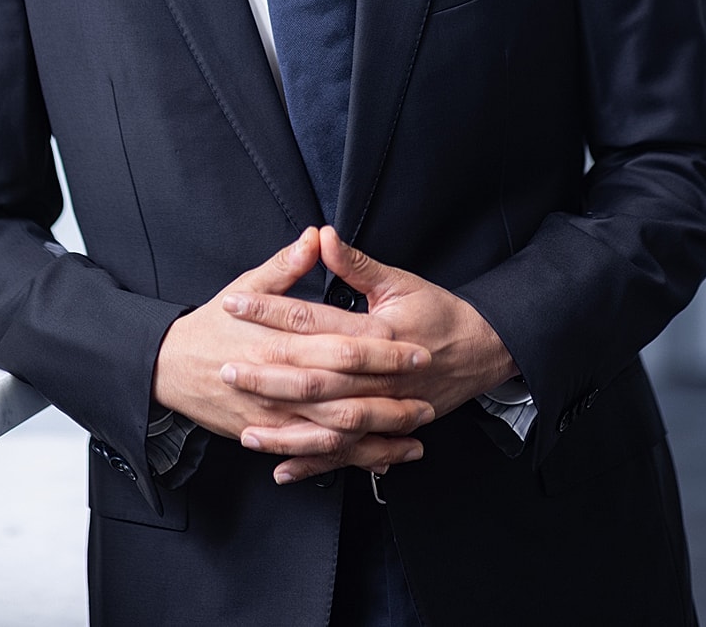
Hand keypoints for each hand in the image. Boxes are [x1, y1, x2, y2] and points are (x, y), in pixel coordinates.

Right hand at [152, 227, 432, 474]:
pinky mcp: (269, 436)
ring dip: (380, 433)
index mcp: (282, 340)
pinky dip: (350, 459)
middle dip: (392, 396)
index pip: (344, 346)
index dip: (385, 350)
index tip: (418, 348)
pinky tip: (381, 459)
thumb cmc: (211, 323)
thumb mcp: (247, 286)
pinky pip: (316, 453)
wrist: (168, 367)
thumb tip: (316, 236)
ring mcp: (274, 415)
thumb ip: (286, 266)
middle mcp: (281, 382)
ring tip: (417, 431)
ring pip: (337, 432)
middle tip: (429, 395)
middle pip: (348, 393)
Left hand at [224, 226, 517, 482]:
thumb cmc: (438, 312)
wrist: (482, 351)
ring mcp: (382, 408)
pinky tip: (281, 469)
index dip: (270, 310)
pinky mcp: (386, 430)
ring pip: (326, 425)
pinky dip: (313, 463)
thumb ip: (355, 263)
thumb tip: (320, 236)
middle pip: (313, 377)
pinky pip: (346, 454)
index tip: (235, 304)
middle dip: (266, 375)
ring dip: (285, 430)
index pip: (311, 318)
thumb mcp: (398, 281)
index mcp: (375, 332)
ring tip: (244, 431)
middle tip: (224, 368)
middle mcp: (376, 376)